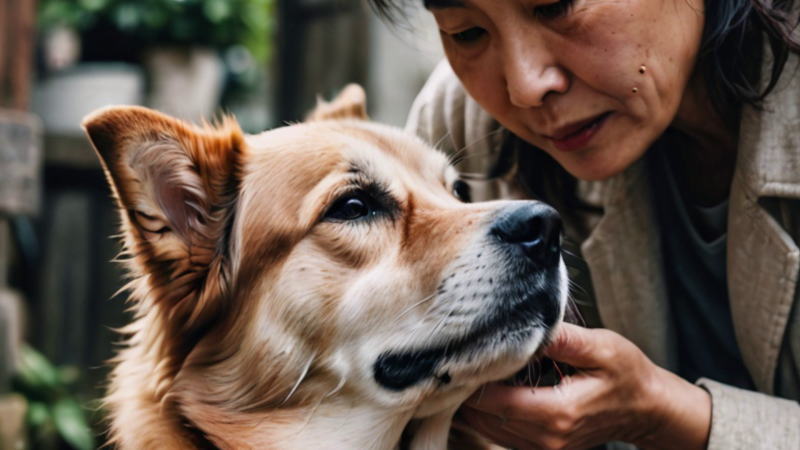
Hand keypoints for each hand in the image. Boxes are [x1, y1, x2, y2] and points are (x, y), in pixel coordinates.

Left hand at [459, 323, 710, 449]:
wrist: (647, 409)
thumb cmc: (627, 375)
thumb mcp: (601, 347)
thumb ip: (563, 339)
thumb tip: (527, 325)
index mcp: (558, 412)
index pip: (496, 400)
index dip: (472, 380)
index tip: (455, 356)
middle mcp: (547, 438)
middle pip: (486, 417)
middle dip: (466, 390)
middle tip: (450, 359)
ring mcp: (544, 447)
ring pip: (489, 429)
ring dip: (472, 404)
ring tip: (461, 371)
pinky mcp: (542, 447)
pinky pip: (501, 434)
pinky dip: (486, 414)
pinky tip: (482, 389)